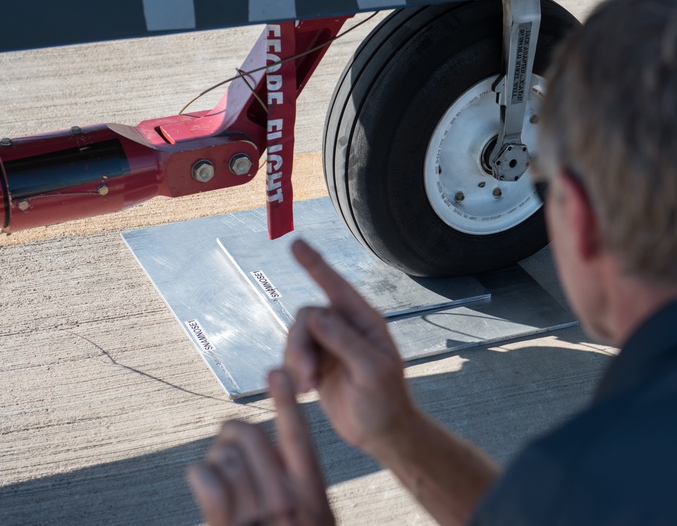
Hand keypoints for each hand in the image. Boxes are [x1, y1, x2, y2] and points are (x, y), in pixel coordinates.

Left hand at [187, 370, 334, 525]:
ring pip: (224, 456)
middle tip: (226, 440)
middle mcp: (284, 503)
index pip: (298, 437)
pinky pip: (205, 479)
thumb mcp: (316, 516)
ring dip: (214, 459)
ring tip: (219, 474)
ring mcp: (255, 518)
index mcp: (311, 495)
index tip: (278, 373)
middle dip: (231, 432)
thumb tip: (276, 449)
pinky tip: (202, 479)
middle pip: (250, 437)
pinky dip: (199, 473)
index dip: (286, 402)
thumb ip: (303, 484)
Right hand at [284, 239, 418, 457]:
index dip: (315, 265)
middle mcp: (346, 327)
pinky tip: (305, 390)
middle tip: (307, 377)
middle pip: (307, 316)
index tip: (295, 244)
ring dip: (296, 361)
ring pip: (295, 336)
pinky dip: (293, 371)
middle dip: (300, 345)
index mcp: (366, 321)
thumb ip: (344, 341)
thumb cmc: (385, 400)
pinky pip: (291, 355)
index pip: (337, 287)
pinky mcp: (316, 363)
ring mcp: (330, 344)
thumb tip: (315, 315)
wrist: (381, 432)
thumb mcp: (371, 370)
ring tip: (308, 387)